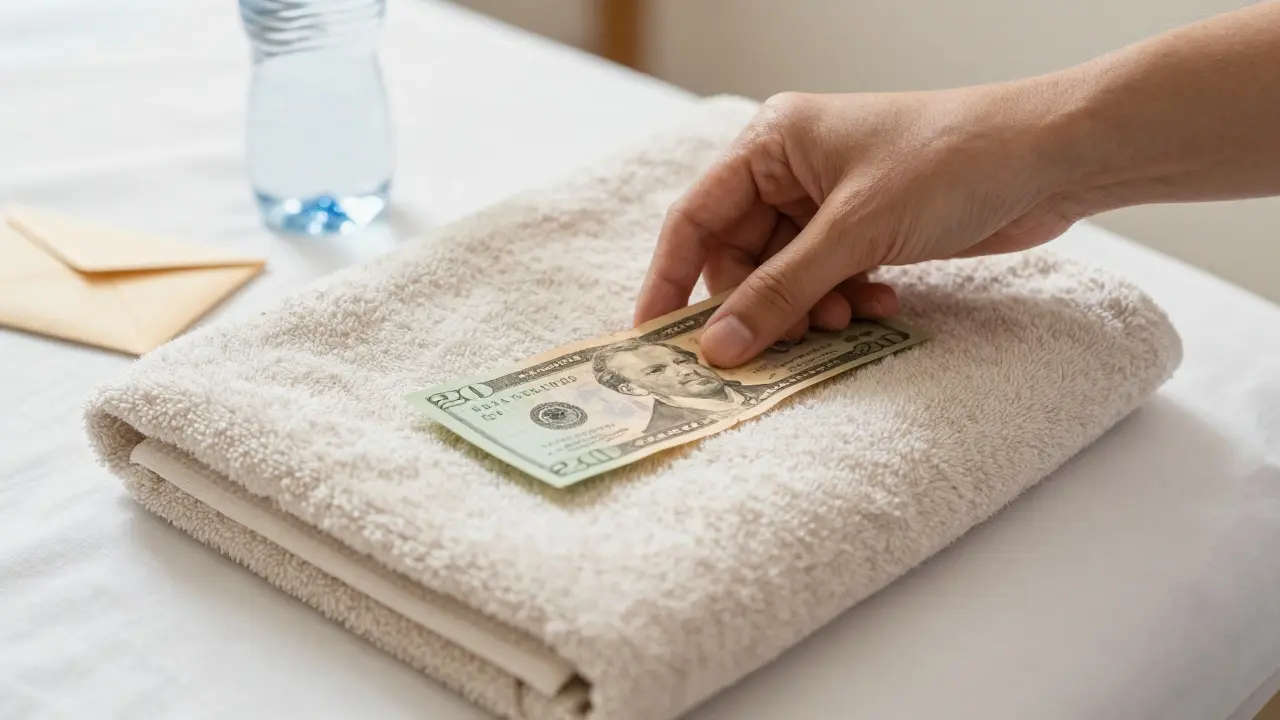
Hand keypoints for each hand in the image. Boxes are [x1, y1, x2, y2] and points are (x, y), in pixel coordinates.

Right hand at [634, 83, 1087, 366]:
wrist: (1050, 157)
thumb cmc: (950, 161)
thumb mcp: (855, 231)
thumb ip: (781, 292)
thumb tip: (718, 348)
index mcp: (771, 142)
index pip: (695, 218)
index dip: (671, 280)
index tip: (652, 341)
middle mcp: (792, 169)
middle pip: (740, 256)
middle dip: (759, 306)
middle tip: (775, 349)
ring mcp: (830, 201)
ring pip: (785, 276)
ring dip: (807, 309)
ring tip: (842, 323)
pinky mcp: (866, 230)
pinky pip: (827, 280)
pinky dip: (844, 301)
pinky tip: (880, 306)